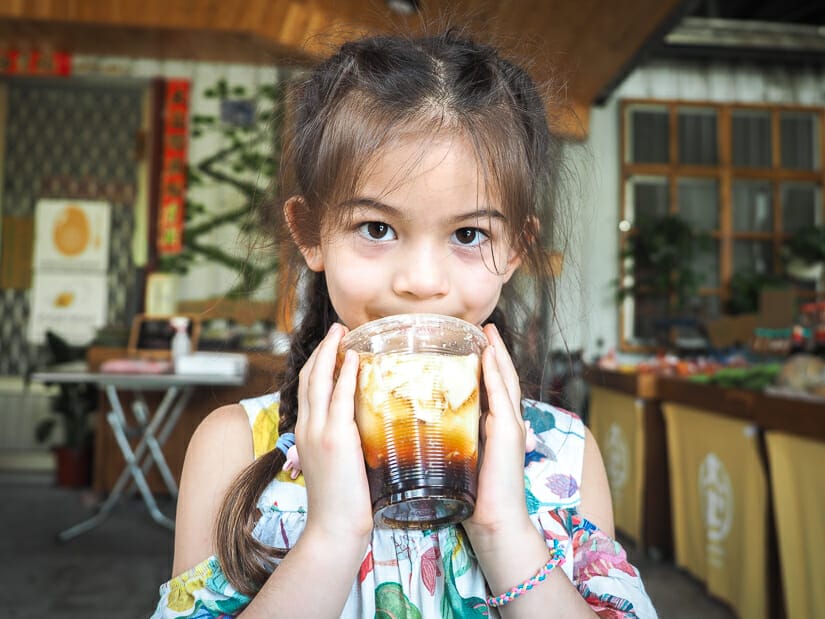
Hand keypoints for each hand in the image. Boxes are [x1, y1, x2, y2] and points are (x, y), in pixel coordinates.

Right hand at [295, 323, 372, 541]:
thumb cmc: (342, 502)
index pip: (308, 389)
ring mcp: (319, 432)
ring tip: (345, 332)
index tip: (332, 346)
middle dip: (323, 349)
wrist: (334, 527)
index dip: (318, 363)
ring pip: (320, 381)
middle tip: (339, 329)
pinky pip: (340, 397)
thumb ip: (346, 441)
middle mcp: (307, 428)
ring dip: (332, 352)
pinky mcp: (336, 438)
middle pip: (310, 377)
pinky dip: (345, 374)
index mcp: (306, 433)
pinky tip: (354, 358)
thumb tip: (367, 424)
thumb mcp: (338, 464)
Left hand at [463, 324, 532, 543]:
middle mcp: (506, 423)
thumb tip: (423, 429)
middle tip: (484, 328)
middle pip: (502, 378)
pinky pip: (501, 396)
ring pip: (505, 381)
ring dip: (497, 354)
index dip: (486, 365)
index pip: (492, 389)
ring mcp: (511, 426)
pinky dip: (495, 374)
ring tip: (488, 332)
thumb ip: (450, 441)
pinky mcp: (509, 434)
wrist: (495, 523)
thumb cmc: (475, 499)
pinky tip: (488, 356)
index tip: (474, 344)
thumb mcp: (460, 461)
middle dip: (494, 351)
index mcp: (495, 429)